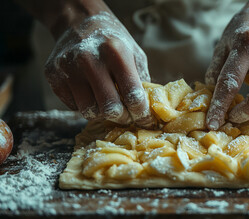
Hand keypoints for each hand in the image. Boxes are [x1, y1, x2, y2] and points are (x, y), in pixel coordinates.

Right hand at [45, 11, 154, 126]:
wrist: (79, 22)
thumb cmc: (112, 42)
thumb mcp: (135, 54)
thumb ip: (141, 81)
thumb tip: (146, 110)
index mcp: (115, 52)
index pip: (132, 96)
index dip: (141, 112)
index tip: (143, 117)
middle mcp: (89, 60)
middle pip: (110, 109)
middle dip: (122, 117)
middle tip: (126, 115)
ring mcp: (68, 68)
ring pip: (89, 111)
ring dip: (101, 112)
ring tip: (107, 101)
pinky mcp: (53, 76)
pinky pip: (73, 106)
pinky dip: (85, 105)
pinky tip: (90, 92)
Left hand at [205, 0, 248, 129]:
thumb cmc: (246, 29)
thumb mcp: (224, 43)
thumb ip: (216, 70)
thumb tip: (211, 99)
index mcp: (248, 41)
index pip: (230, 82)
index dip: (219, 107)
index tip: (212, 124)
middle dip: (242, 115)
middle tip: (232, 116)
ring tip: (245, 108)